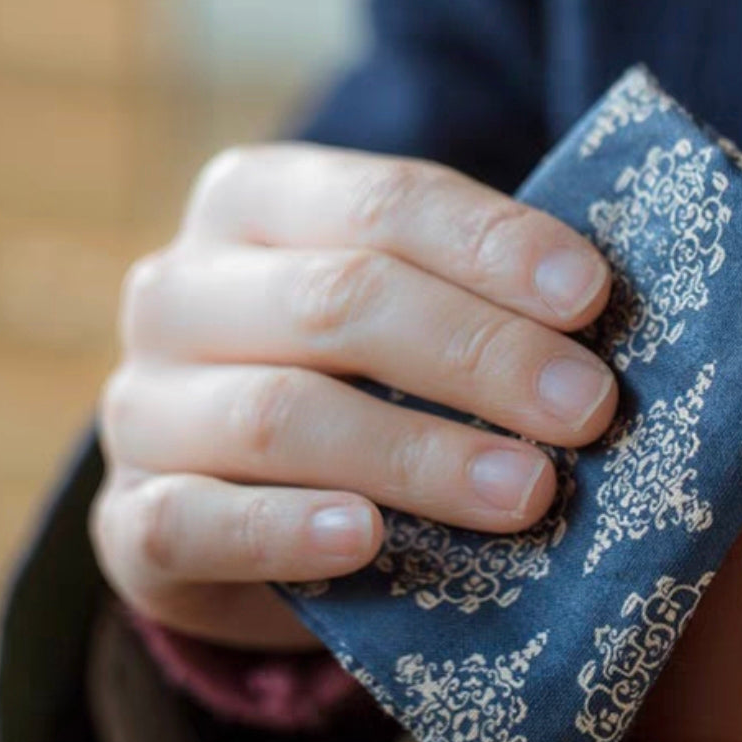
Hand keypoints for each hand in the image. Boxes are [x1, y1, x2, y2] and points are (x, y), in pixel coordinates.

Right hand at [92, 144, 615, 648]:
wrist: (240, 504)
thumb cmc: (358, 387)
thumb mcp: (409, 322)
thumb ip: (480, 306)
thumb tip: (609, 323)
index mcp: (255, 205)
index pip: (383, 202)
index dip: (493, 246)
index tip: (591, 297)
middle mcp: (182, 291)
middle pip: (338, 303)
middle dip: (479, 355)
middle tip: (587, 410)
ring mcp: (145, 406)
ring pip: (280, 416)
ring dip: (419, 455)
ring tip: (527, 493)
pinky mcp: (132, 519)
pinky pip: (191, 522)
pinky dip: (285, 530)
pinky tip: (365, 540)